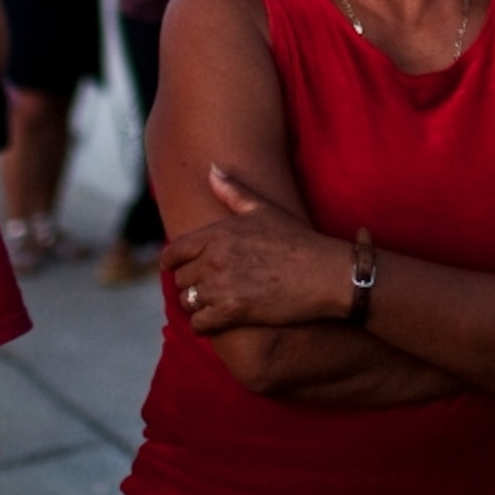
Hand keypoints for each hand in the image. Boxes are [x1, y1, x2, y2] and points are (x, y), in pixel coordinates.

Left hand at [156, 166, 346, 330]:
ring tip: (209, 305)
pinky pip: (199, 323)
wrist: (323, 274)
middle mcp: (214, 259)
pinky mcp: (232, 312)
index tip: (173, 268)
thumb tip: (211, 169)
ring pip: (188, 302)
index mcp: (218, 233)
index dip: (170, 262)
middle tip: (201, 288)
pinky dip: (203, 325)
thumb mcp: (264, 209)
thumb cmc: (296, 240)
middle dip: (189, 283)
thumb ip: (233, 191)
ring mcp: (222, 286)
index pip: (175, 251)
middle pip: (180, 278)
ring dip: (195, 305)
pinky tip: (214, 322)